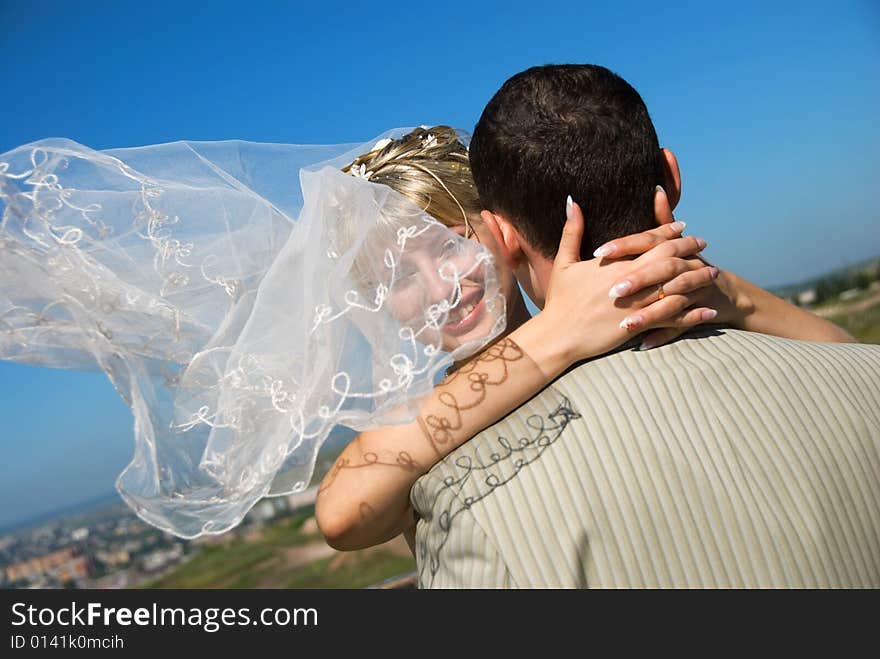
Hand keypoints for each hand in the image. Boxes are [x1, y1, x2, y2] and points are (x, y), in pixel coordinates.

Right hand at [533, 196, 718, 370]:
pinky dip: (693, 315)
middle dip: (690, 249)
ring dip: (698, 280)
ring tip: (713, 274)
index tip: (682, 225)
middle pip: (670, 259)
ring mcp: (638, 304)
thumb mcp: (563, 263)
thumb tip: (573, 201)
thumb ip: (572, 232)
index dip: (668, 231)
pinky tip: (709, 312)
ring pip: (677, 288)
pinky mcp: (640, 325)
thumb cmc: (560, 301)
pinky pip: (674, 319)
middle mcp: (631, 281)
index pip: (649, 241)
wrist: (559, 336)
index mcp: (616, 264)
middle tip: (703, 244)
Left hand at [601, 186, 744, 348]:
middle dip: (638, 280)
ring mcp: (695, 292)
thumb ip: (661, 222)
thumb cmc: (688, 266)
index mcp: (673, 249)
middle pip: (662, 271)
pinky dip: (662, 335)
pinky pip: (681, 327)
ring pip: (672, 303)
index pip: (648, 242)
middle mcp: (686, 267)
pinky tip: (641, 345)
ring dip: (649, 314)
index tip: (598, 252)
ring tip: (624, 324)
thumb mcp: (675, 244)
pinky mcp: (698, 315)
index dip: (625, 245)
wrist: (724, 294)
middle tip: (611, 292)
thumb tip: (656, 188)